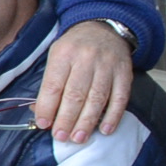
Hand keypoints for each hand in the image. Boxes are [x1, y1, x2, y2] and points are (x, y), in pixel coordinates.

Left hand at [36, 20, 135, 143]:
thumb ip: (50, 83)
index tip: (43, 124)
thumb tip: (41, 112)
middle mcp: (86, 59)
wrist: (103, 28)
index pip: (54, 85)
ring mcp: (108, 66)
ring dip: (87, 121)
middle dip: (67, 119)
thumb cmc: (74, 47)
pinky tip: (105, 129)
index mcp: (64, 54)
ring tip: (78, 138)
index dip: (47, 106)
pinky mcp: (124, 73)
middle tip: (61, 137)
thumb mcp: (56, 56)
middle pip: (76, 94)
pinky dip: (113, 115)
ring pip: (97, 98)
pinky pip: (120, 97)